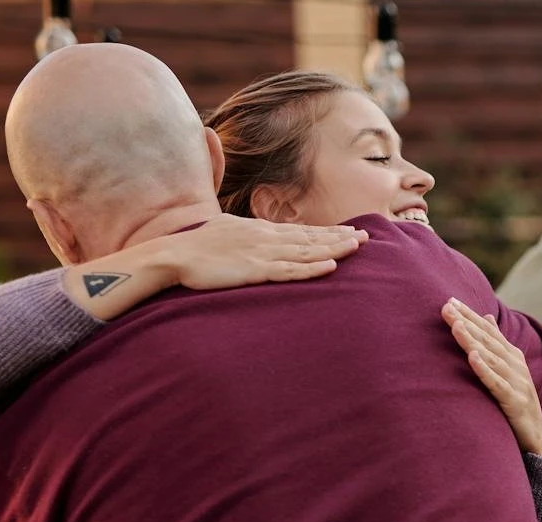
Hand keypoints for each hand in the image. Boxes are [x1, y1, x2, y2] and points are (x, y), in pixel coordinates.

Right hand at [156, 214, 365, 289]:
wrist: (174, 255)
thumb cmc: (197, 246)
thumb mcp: (227, 230)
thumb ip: (247, 232)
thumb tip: (256, 233)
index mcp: (260, 229)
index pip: (301, 231)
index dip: (328, 231)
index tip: (350, 230)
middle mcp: (267, 238)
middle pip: (310, 238)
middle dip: (340, 237)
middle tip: (367, 236)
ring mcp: (262, 253)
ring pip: (306, 252)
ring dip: (334, 249)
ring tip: (358, 247)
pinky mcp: (255, 270)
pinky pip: (289, 271)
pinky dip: (311, 269)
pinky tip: (330, 266)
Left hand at [443, 297, 541, 455]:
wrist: (534, 435)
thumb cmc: (515, 400)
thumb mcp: (507, 368)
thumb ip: (497, 343)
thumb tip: (487, 316)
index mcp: (512, 355)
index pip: (488, 330)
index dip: (470, 315)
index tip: (450, 300)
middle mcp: (515, 364)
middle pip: (487, 340)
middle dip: (466, 322)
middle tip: (446, 307)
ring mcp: (516, 382)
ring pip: (490, 358)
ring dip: (473, 341)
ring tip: (456, 326)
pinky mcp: (514, 401)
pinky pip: (496, 383)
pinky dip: (485, 370)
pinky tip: (473, 357)